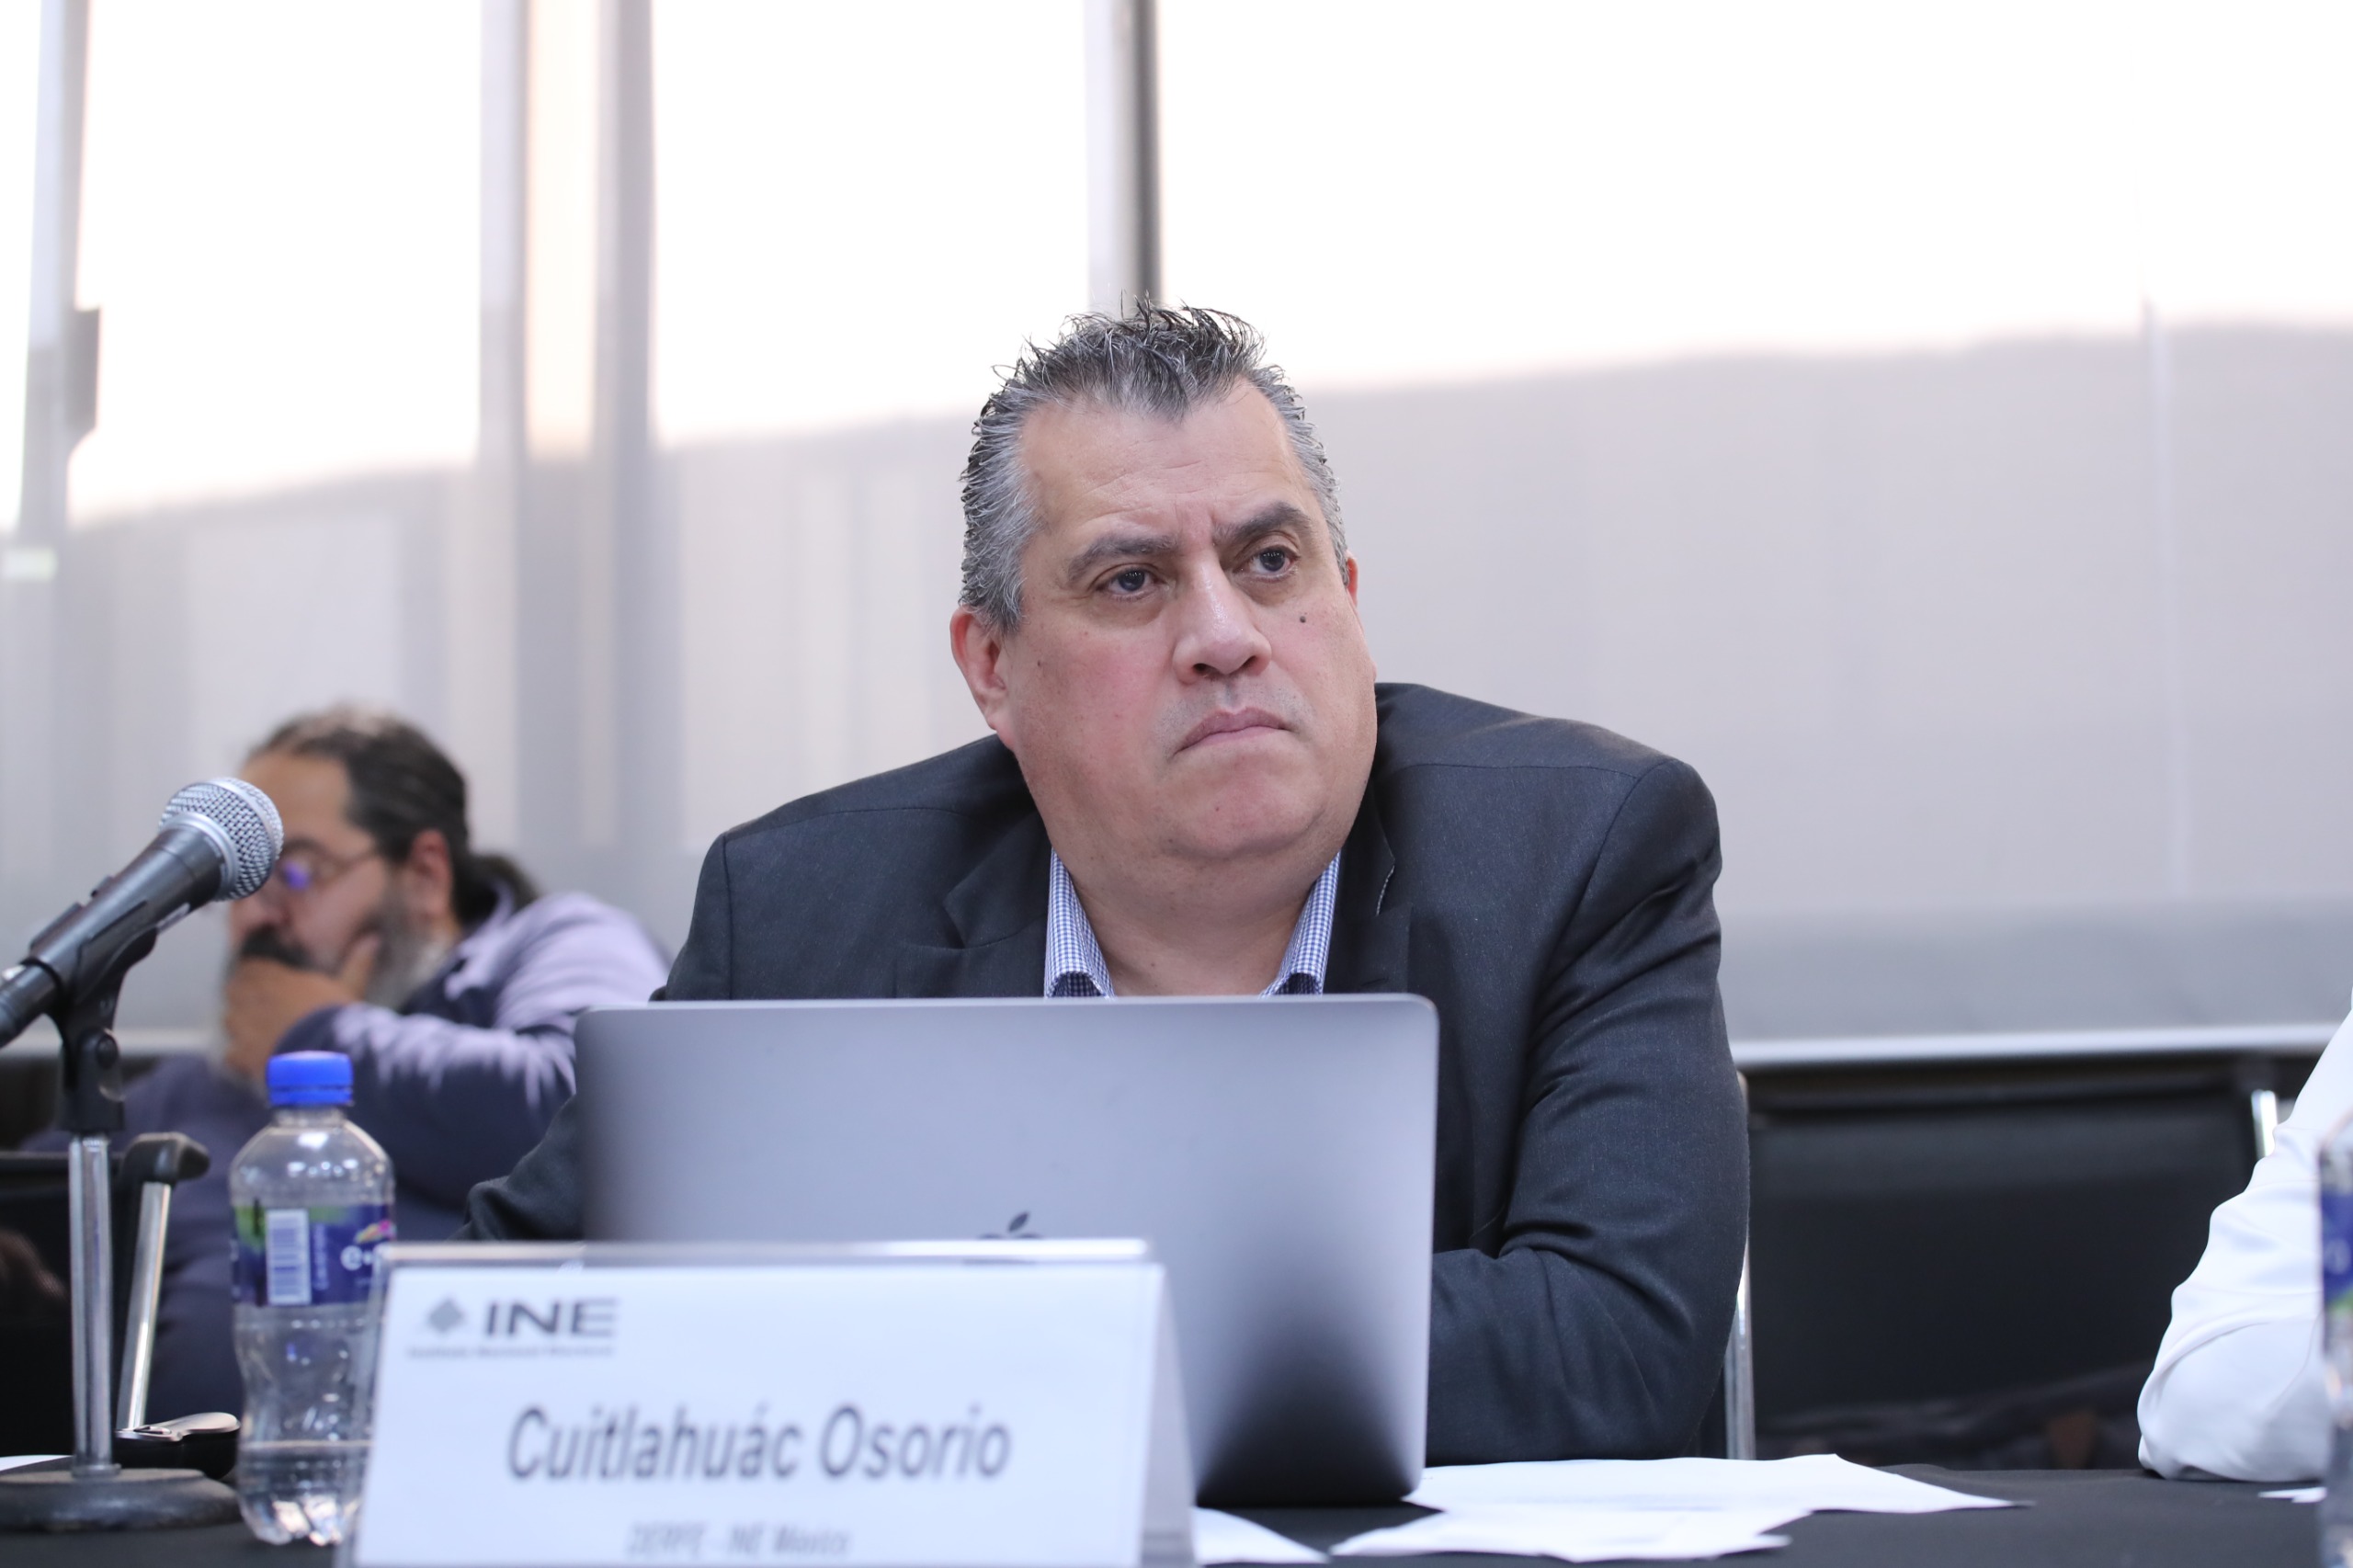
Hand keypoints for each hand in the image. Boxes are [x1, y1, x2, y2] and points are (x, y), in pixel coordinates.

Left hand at [221, 934, 378, 1080]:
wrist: (323, 1058)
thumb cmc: (335, 1017)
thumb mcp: (350, 987)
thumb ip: (357, 964)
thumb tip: (373, 940)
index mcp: (274, 978)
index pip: (250, 965)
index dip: (257, 971)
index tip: (267, 976)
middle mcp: (251, 999)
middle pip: (234, 990)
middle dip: (245, 995)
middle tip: (263, 1003)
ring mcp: (242, 1029)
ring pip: (229, 1020)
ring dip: (240, 1023)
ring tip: (258, 1031)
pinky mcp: (240, 1056)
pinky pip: (230, 1054)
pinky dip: (239, 1056)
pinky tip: (254, 1060)